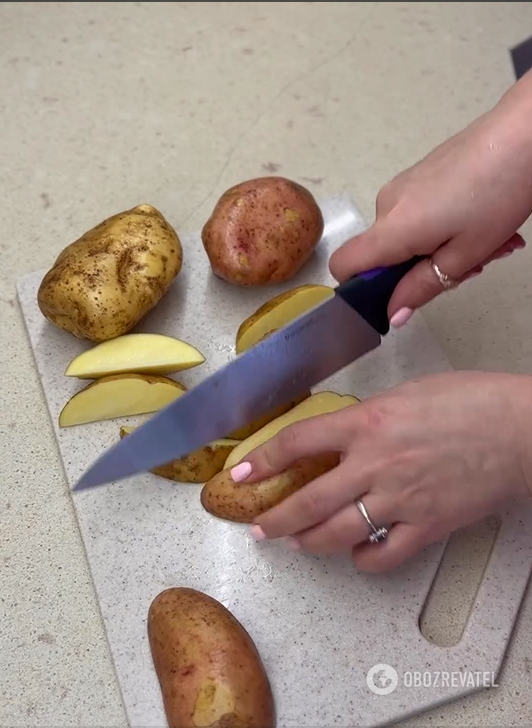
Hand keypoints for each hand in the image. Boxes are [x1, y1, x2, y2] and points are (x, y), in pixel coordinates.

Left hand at [230, 372, 530, 571]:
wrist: (520, 430)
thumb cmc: (471, 401)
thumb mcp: (406, 394)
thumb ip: (369, 418)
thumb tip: (345, 437)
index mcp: (367, 422)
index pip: (298, 443)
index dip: (262, 460)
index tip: (240, 472)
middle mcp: (375, 464)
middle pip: (307, 501)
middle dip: (274, 519)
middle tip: (258, 527)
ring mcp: (400, 500)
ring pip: (336, 534)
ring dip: (308, 542)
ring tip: (295, 542)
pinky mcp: (426, 526)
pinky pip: (383, 556)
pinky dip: (363, 561)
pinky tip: (356, 555)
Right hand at [329, 73, 531, 326]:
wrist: (523, 132)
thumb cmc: (496, 196)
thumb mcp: (464, 255)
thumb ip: (422, 288)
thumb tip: (393, 315)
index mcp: (392, 229)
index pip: (343, 265)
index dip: (360, 287)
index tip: (397, 294)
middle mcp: (386, 205)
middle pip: (384, 254)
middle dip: (421, 268)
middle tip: (471, 264)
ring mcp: (403, 185)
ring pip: (407, 235)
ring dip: (440, 246)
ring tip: (487, 240)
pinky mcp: (419, 173)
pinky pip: (419, 214)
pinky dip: (444, 224)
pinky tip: (481, 217)